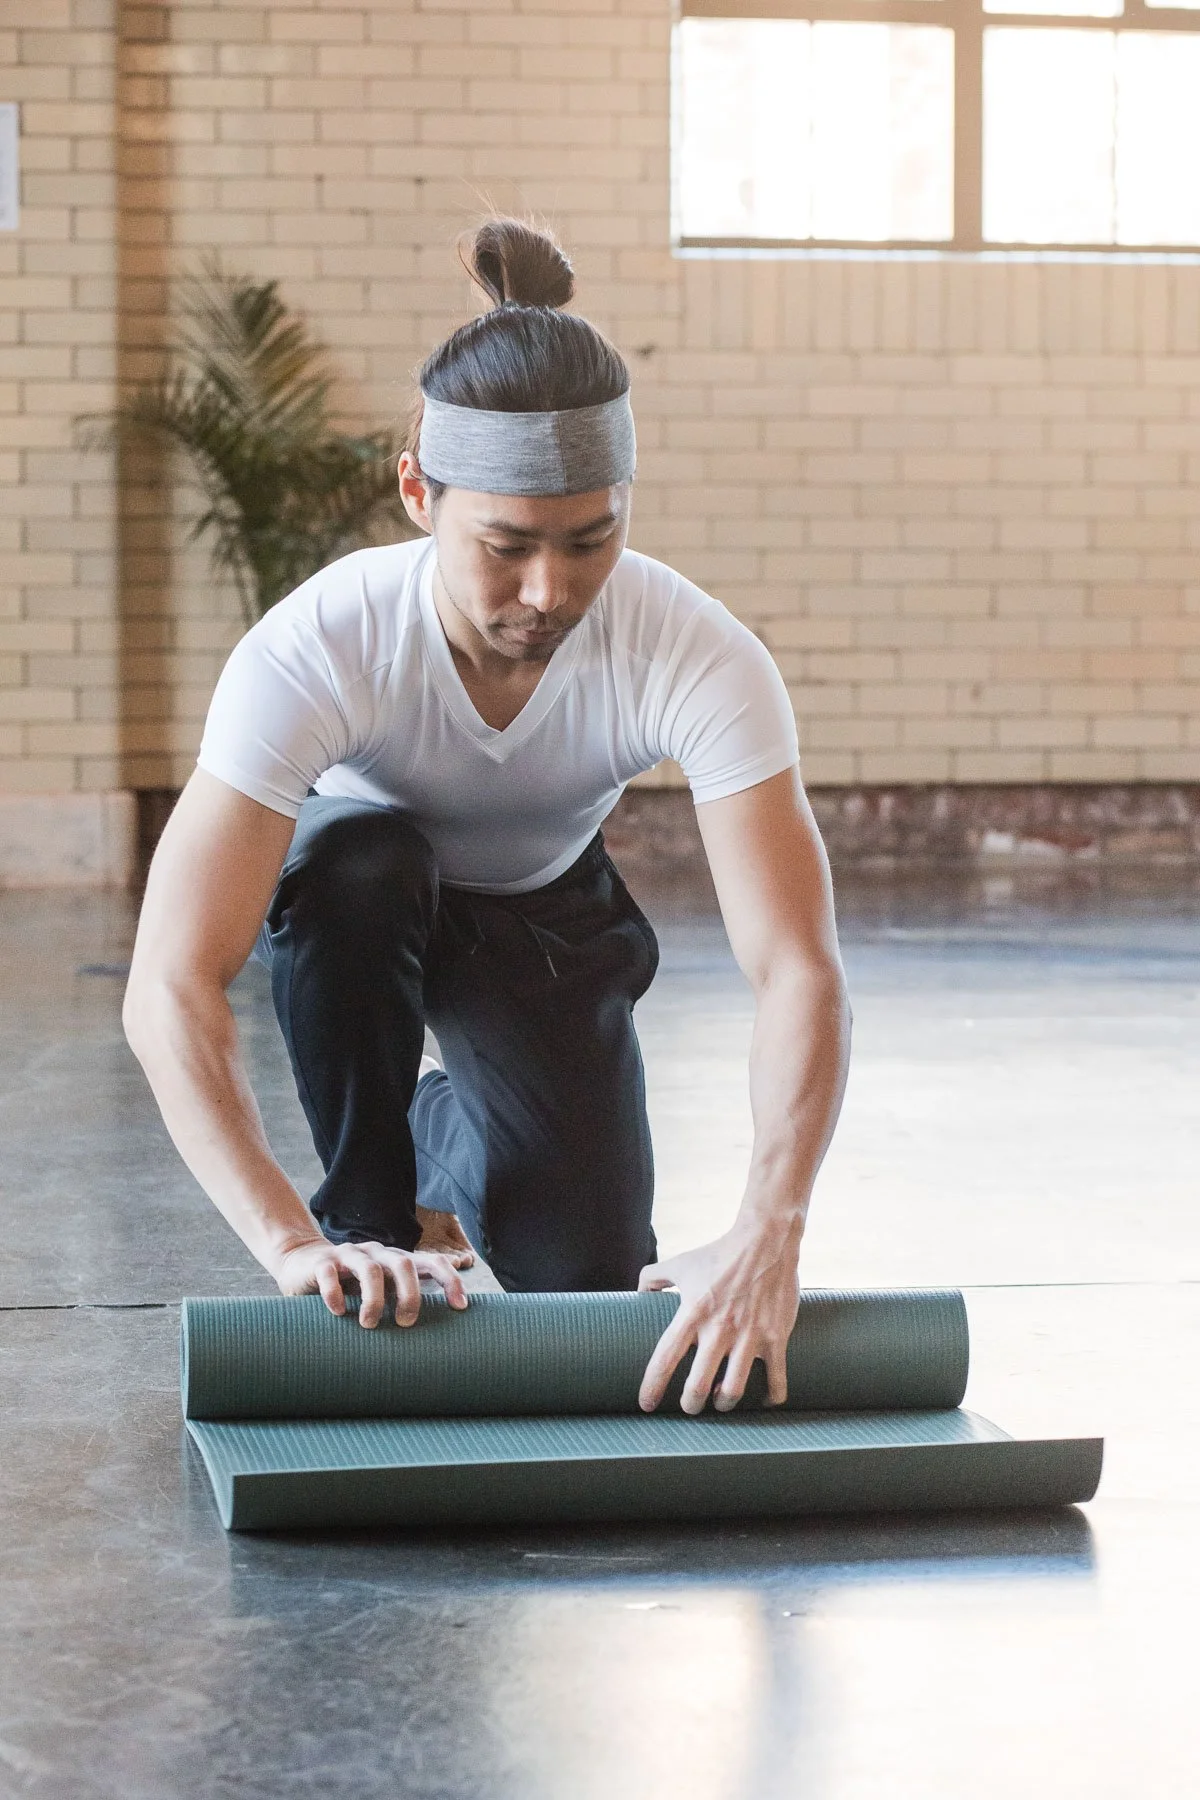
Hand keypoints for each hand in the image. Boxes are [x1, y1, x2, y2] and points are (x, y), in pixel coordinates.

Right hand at [274, 1237, 468, 1327]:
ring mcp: (350, 1255)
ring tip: (369, 1324)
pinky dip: (335, 1294)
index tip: (460, 1307)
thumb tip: (435, 1346)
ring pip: (370, 1269)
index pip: (432, 1262)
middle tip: (405, 1323)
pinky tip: (338, 1313)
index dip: (450, 1281)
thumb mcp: (380, 1292)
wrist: (302, 1262)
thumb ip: (399, 1304)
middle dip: (409, 1295)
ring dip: (374, 1298)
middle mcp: (377, 1253)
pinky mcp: (322, 1262)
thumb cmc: (350, 1286)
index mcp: (396, 1261)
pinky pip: (330, 1274)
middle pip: (403, 1264)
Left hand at [637, 1226, 800, 1414]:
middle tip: (690, 1406)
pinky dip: (769, 1398)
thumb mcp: (681, 1263)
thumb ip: (654, 1277)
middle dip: (690, 1405)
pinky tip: (762, 1399)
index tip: (647, 1405)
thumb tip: (638, 1293)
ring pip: (732, 1391)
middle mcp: (719, 1329)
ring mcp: (749, 1337)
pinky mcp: (776, 1339)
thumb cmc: (720, 1253)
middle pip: (697, 1386)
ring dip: (724, 1404)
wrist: (766, 1241)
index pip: (665, 1359)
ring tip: (720, 1400)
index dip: (652, 1387)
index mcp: (692, 1313)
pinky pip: (776, 1381)